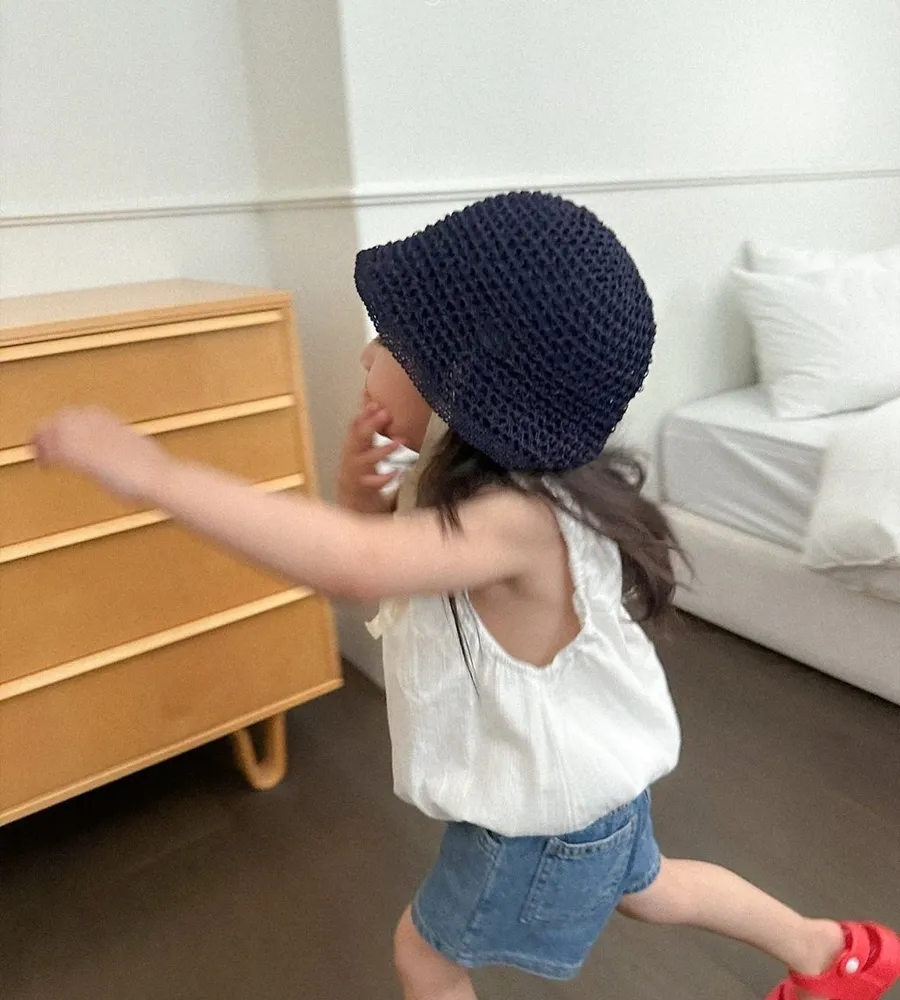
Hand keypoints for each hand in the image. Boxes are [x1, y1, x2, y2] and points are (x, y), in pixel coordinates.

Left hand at [32, 406, 170, 502]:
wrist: (160, 477)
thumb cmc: (159, 474)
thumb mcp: (144, 456)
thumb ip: (131, 452)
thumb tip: (133, 460)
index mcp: (119, 424)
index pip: (87, 412)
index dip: (71, 421)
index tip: (64, 431)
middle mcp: (103, 426)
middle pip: (67, 416)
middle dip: (51, 427)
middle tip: (41, 441)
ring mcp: (93, 439)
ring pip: (56, 430)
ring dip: (44, 440)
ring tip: (39, 453)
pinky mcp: (84, 455)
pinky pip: (55, 450)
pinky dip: (46, 456)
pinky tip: (45, 466)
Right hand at [337, 398, 405, 513]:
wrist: (351, 496)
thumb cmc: (360, 464)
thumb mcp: (362, 444)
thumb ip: (367, 423)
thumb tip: (370, 395)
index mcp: (352, 444)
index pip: (355, 425)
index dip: (364, 414)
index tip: (376, 403)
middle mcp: (352, 456)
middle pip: (359, 438)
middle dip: (371, 425)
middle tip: (387, 413)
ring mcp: (357, 472)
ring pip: (367, 459)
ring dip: (383, 450)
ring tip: (400, 441)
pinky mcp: (364, 487)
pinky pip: (374, 482)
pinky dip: (386, 477)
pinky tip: (398, 472)